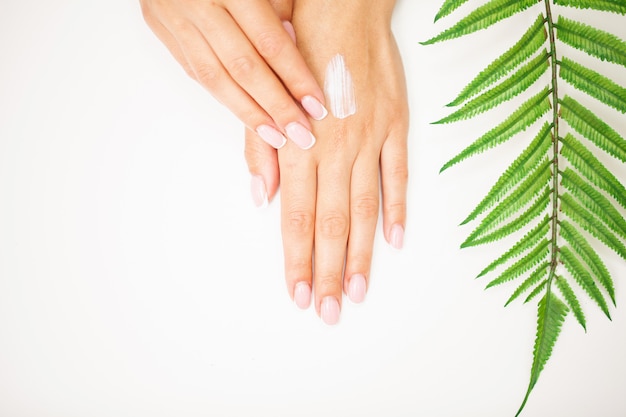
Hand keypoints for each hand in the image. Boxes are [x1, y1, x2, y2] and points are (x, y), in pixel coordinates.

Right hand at [140, 0, 326, 149]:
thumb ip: (276, 11)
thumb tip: (298, 59)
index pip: (269, 43)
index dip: (295, 78)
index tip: (318, 107)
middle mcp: (197, 2)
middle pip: (243, 67)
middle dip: (275, 107)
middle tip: (302, 135)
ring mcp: (173, 14)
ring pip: (214, 76)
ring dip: (248, 113)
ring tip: (277, 138)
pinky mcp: (159, 23)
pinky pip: (194, 68)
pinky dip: (223, 94)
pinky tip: (246, 113)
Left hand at [245, 0, 408, 323]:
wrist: (343, 6)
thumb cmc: (298, 46)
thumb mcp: (267, 93)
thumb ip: (262, 147)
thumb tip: (263, 197)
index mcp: (300, 142)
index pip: (297, 216)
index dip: (296, 259)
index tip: (298, 293)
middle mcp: (336, 146)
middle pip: (332, 222)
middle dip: (327, 272)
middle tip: (329, 312)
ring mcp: (370, 137)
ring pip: (366, 207)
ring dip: (361, 253)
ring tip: (359, 292)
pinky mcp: (395, 124)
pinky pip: (398, 172)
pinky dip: (398, 207)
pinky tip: (396, 241)